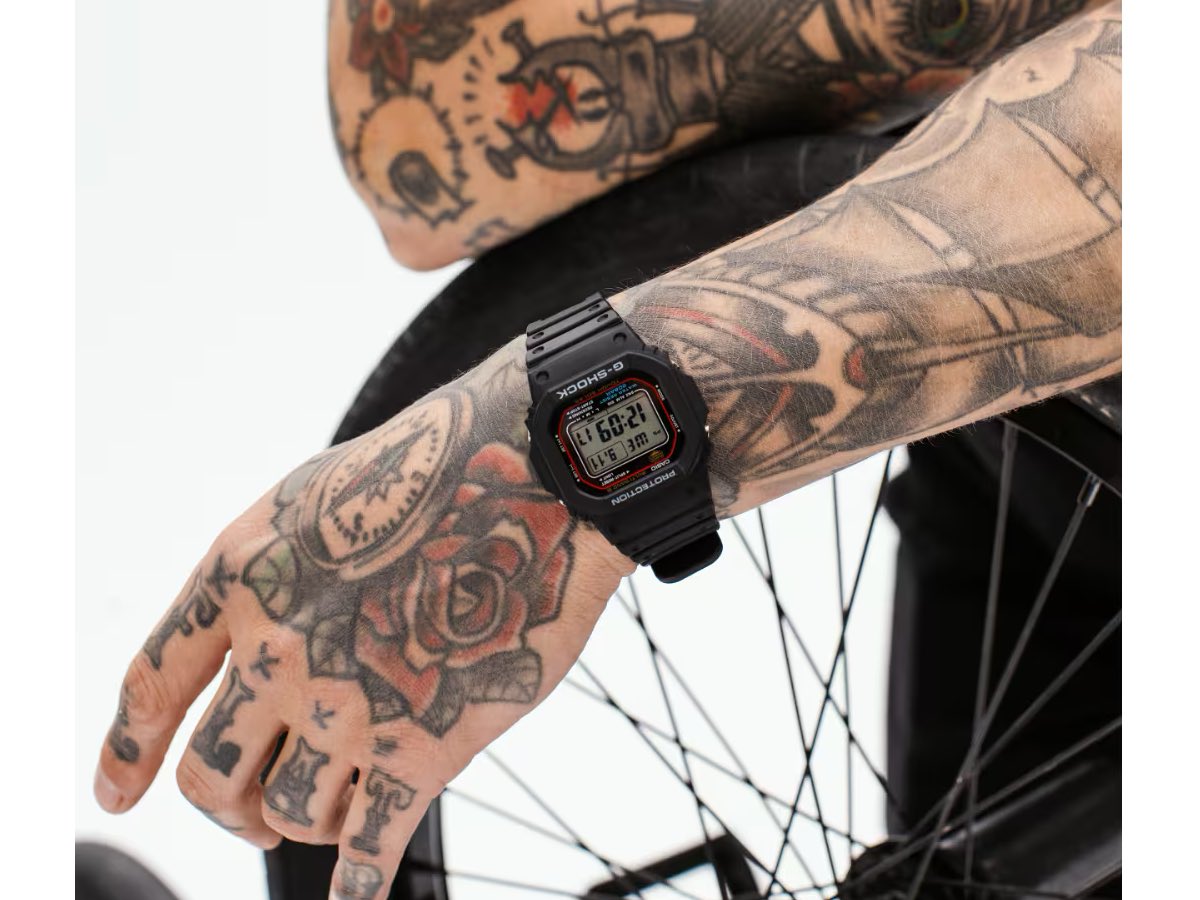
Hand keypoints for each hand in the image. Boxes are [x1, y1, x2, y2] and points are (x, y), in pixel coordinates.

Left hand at [94, 350, 629, 898]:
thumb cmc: (435, 473)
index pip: (152, 686)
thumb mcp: (315, 499)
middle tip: (256, 814)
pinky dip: (355, 885)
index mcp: (242, 579)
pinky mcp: (424, 744)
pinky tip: (353, 896)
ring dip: (306, 822)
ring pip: (287, 816)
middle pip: (210, 779)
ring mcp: (349, 704)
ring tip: (340, 803)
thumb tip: (251, 651)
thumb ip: (269, 578)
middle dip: (229, 808)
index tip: (118, 792)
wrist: (529, 473)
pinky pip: (368, 845)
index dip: (128, 751)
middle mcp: (279, 649)